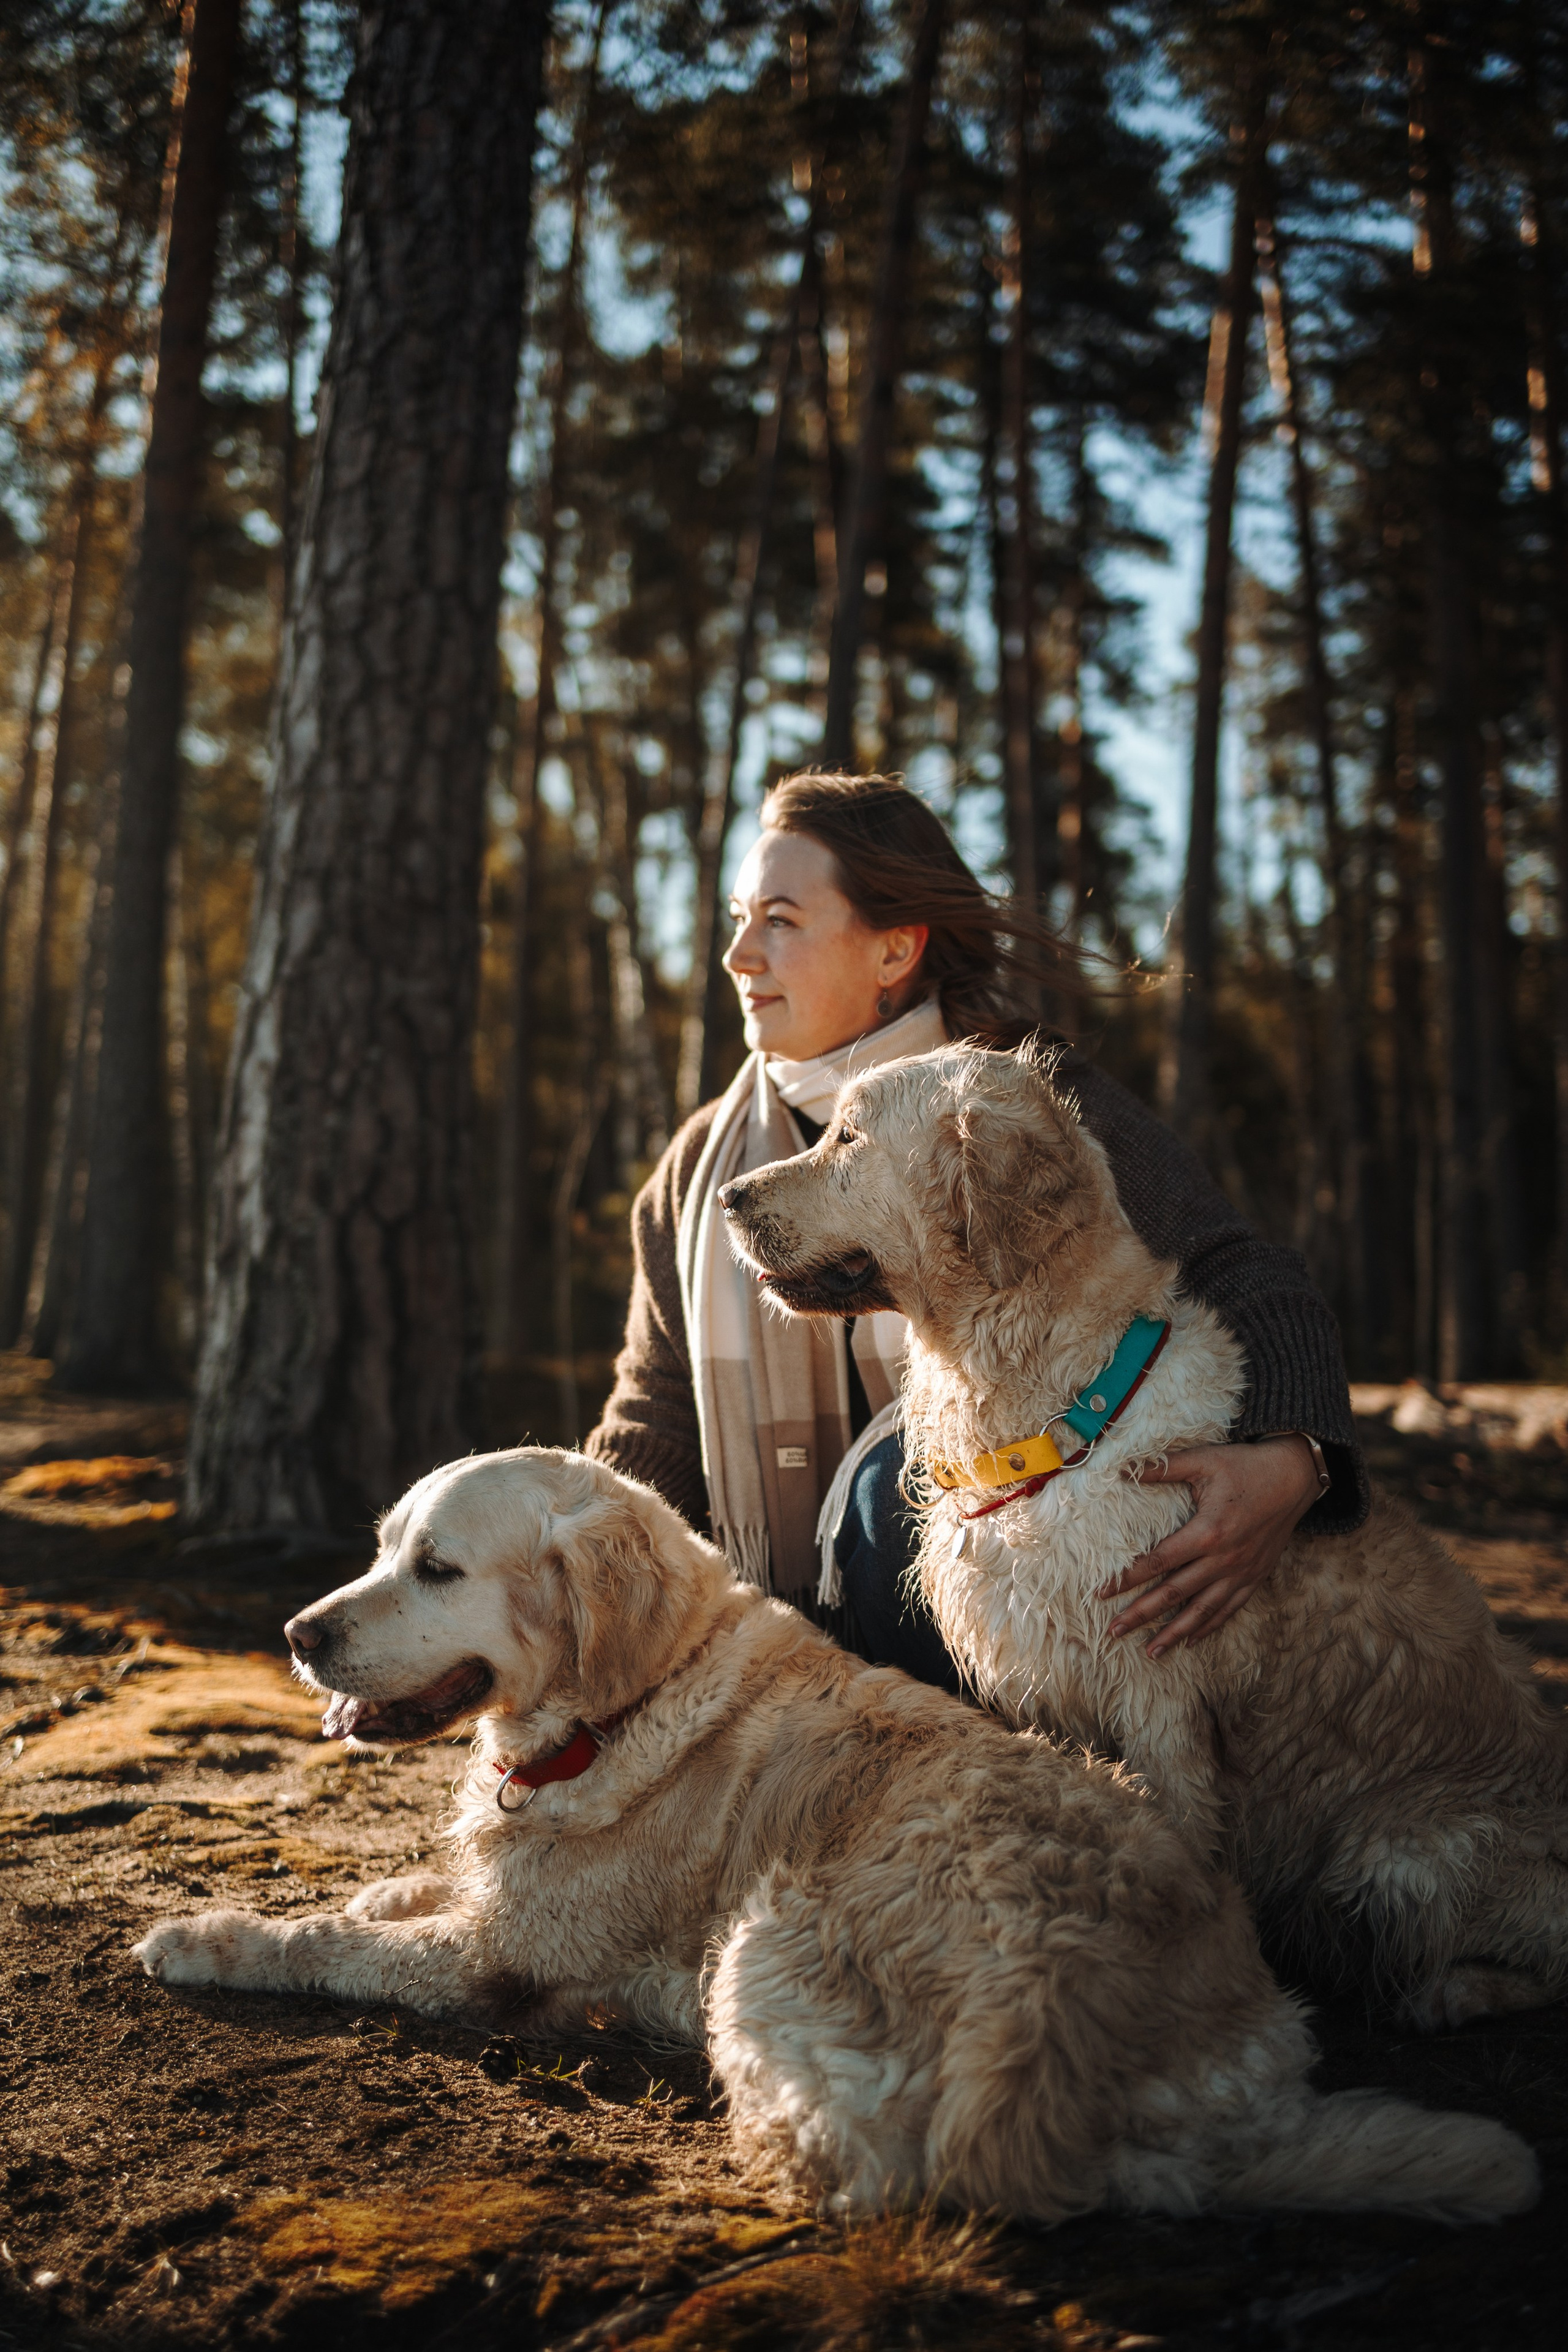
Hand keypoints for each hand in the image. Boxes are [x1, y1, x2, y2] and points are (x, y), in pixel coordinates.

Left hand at [1101, 1437, 1321, 1658]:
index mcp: (1207, 1532)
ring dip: (1174, 1632)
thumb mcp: (1204, 1460)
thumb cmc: (1246, 1466)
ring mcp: (1241, 1572)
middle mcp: (1224, 1559)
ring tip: (1150, 1652)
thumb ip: (1163, 1468)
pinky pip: (1229, 1608)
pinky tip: (1191, 1641)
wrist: (1294, 1476)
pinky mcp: (1255, 1576)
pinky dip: (1209, 1627)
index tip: (1101, 1593)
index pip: (1157, 1562)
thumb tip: (1120, 1468)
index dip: (1127, 1579)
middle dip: (1141, 1614)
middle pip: (1174, 1593)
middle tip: (1113, 1632)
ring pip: (1202, 1610)